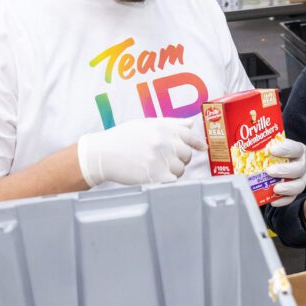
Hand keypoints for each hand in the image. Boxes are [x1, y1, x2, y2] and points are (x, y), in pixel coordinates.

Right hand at [77, 117, 205, 186]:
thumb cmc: (122, 138)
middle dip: (180, 158)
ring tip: (157, 167)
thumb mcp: (147, 124)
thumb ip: (171, 124)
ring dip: (172, 171)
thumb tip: (191, 124)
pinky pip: (172, 181)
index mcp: (164, 128)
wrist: (102, 153)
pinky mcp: (156, 175)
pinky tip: (156, 176)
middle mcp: (165, 142)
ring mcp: (161, 159)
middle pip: (186, 154)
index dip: (197, 144)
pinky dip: (167, 181)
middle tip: (166, 160)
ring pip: (180, 169)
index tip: (203, 148)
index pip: (190, 136)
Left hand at [265, 137, 305, 206]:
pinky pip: (292, 198)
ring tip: (275, 188)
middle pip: (299, 168)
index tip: (272, 149)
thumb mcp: (272, 146)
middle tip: (270, 171)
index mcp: (299, 151)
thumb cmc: (275, 153)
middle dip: (284, 170)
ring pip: (299, 185)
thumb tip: (241, 145)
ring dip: (287, 187)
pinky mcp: (295, 191)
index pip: (296, 149)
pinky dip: (283, 200)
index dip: (286, 149)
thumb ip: (263, 145)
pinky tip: (273, 201)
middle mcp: (302, 164)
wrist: (281, 162)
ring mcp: (301, 179)